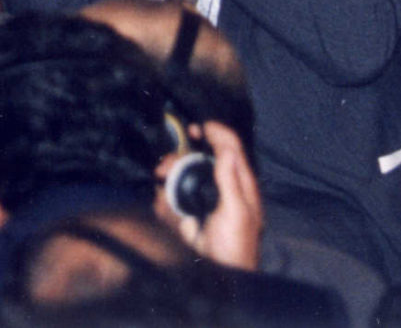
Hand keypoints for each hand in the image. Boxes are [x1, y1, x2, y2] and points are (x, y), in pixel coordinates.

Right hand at [166, 122, 261, 270]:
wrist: (218, 274)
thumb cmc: (235, 246)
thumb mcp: (236, 212)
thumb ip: (230, 179)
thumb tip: (227, 147)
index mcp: (240, 183)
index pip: (231, 147)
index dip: (217, 132)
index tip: (199, 126)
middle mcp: (220, 185)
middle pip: (201, 154)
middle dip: (183, 152)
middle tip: (171, 154)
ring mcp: (201, 197)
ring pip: (181, 171)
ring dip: (169, 171)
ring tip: (160, 176)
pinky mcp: (186, 209)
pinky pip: (170, 192)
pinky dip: (163, 192)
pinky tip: (162, 200)